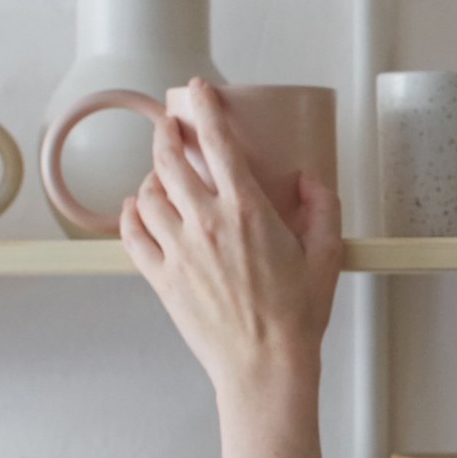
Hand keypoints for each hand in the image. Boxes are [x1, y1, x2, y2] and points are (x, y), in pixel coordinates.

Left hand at [120, 79, 344, 403]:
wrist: (265, 366)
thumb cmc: (295, 319)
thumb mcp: (326, 257)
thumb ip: (322, 210)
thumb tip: (309, 182)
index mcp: (247, 211)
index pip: (216, 141)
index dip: (203, 107)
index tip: (196, 91)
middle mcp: (206, 223)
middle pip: (168, 160)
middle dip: (166, 134)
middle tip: (171, 129)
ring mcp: (178, 250)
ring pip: (147, 193)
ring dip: (151, 177)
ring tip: (161, 177)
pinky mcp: (161, 277)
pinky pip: (131, 233)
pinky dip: (130, 214)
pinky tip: (138, 210)